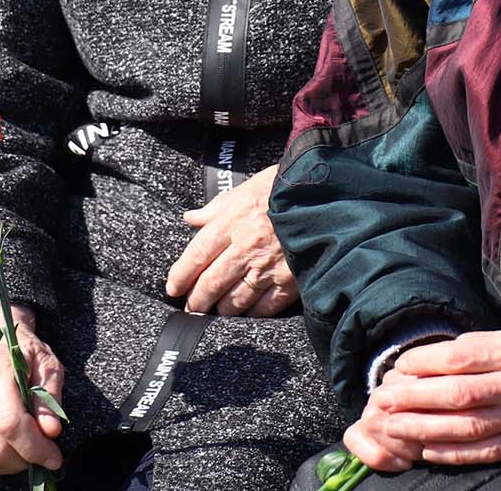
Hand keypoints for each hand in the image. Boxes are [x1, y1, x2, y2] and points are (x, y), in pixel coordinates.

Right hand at [0, 303, 64, 475]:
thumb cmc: (19, 354)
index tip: (54, 457)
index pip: (9, 422)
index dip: (34, 447)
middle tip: (41, 452)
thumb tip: (51, 431)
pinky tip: (6, 448)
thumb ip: (49, 398)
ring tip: (24, 449)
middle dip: (25, 459)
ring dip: (9, 464)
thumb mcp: (46, 364)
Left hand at [166, 164, 297, 315]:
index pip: (196, 255)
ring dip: (221, 310)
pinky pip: (264, 307)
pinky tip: (246, 313)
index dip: (181, 276)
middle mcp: (246, 248)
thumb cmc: (285, 187)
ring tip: (215, 312)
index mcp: (232, 222)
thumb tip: (191, 218)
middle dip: (197, 300)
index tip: (173, 287)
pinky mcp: (290, 282)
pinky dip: (252, 313)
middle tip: (191, 307)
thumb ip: (217, 207)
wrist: (327, 196)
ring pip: (235, 301)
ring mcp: (268, 268)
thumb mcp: (247, 188)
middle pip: (211, 283)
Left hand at [344, 320, 500, 471]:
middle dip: (417, 398)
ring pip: (471, 427)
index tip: (399, 365)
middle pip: (461, 393)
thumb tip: (430, 362)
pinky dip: (457, 453)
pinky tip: (429, 450)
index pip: (464, 356)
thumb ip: (484, 348)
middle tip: (384, 399)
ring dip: (427, 429)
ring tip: (395, 427)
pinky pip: (491, 450)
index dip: (426, 362)